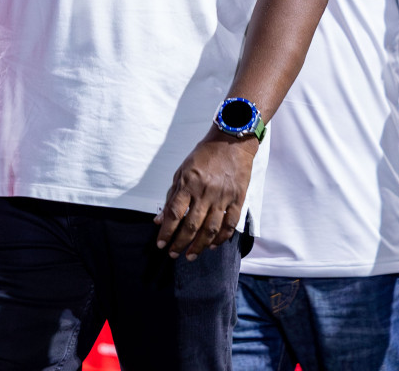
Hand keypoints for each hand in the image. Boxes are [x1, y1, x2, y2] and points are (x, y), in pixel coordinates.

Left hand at [154, 131, 255, 259]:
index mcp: (188, 183)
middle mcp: (205, 192)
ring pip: (211, 229)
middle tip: (173, 254)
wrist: (231, 142)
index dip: (166, 231)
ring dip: (200, 245)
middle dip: (181, 243)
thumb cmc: (204, 155)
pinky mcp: (238, 199)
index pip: (174, 213)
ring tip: (191, 255)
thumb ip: (172, 195)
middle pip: (192, 225)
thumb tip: (160, 219)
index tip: (160, 244)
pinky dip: (222, 237)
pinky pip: (230, 224)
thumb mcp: (181, 171)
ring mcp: (223, 197)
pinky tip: (212, 245)